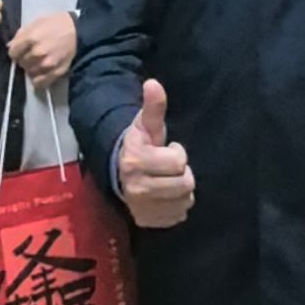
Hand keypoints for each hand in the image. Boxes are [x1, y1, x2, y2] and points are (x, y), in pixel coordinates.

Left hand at [9, 12, 76, 91]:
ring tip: (38, 62)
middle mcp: (38, 53)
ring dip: (31, 68)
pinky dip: (38, 80)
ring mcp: (47, 64)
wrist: (79, 30)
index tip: (19, 50)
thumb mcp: (37, 22)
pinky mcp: (56, 72)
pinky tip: (40, 73)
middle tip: (30, 54)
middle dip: (23, 59)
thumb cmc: (56, 23)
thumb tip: (10, 46)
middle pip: (21, 63)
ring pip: (29, 72)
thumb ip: (21, 34)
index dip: (15, 51)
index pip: (12, 53)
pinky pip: (40, 82)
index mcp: (31, 38)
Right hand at [119, 80, 195, 228]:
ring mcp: (141, 207)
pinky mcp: (146, 221)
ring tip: (168, 180)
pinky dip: (177, 206)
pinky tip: (166, 196)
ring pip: (185, 201)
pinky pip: (178, 216)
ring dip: (181, 190)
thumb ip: (153, 106)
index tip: (166, 150)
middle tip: (169, 167)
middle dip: (182, 173)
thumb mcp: (146, 124)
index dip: (177, 153)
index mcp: (136, 160)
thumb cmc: (140, 145)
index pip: (179, 161)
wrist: (119, 172)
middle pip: (185, 184)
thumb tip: (154, 83)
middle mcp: (136, 188)